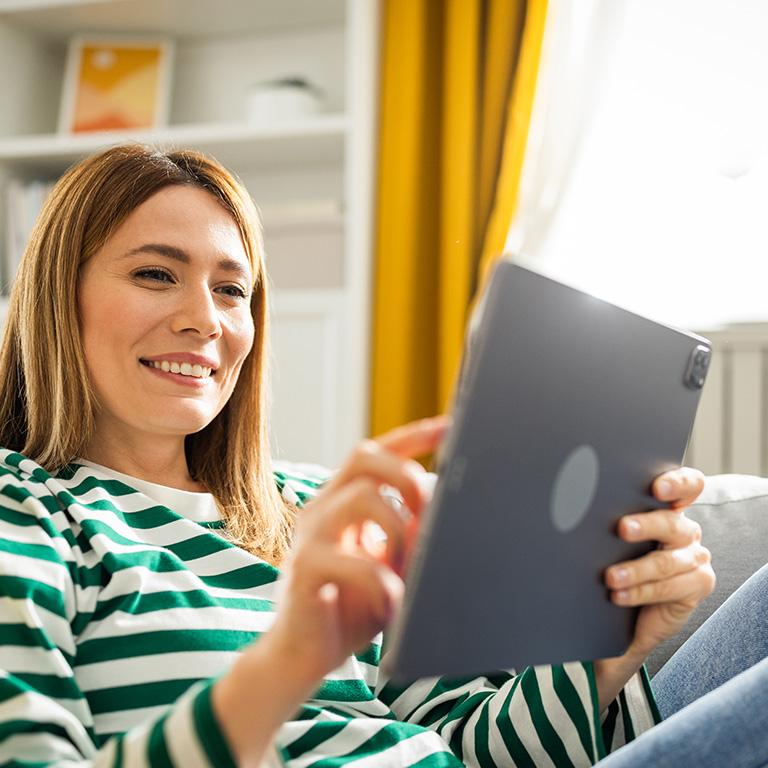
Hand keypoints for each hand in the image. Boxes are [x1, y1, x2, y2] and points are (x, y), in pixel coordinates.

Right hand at [261, 416, 449, 685]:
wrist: (300, 657)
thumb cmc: (350, 606)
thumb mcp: (388, 564)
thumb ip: (409, 533)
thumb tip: (445, 505)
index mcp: (342, 502)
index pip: (375, 453)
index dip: (415, 436)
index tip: (452, 426)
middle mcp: (322, 509)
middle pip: (364, 456)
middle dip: (407, 474)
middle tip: (428, 510)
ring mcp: (310, 537)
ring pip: (363, 498)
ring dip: (401, 533)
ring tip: (408, 571)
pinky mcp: (304, 571)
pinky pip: (355, 563)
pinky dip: (385, 584)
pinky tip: (391, 605)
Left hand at [605, 467, 715, 658]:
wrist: (637, 609)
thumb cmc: (622, 561)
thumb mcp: (615, 539)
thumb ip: (611, 519)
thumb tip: (576, 507)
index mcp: (669, 509)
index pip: (687, 486)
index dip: (677, 483)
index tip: (657, 488)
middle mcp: (685, 530)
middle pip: (671, 523)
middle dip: (646, 525)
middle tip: (623, 528)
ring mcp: (695, 557)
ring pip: (666, 561)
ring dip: (636, 570)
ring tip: (611, 577)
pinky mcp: (700, 584)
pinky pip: (669, 588)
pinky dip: (640, 592)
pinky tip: (620, 595)